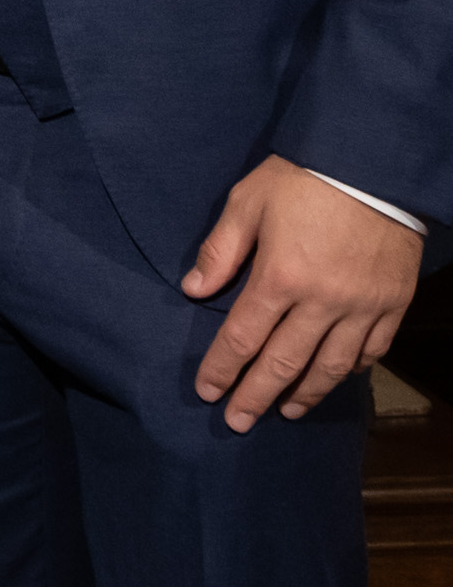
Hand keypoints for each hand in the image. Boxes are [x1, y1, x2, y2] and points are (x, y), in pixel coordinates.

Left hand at [183, 155, 424, 431]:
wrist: (372, 164)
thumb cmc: (303, 179)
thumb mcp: (247, 202)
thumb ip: (220, 250)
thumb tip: (193, 289)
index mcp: (280, 277)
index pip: (243, 337)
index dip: (223, 368)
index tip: (206, 392)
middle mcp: (323, 302)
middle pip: (284, 362)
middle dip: (257, 395)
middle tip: (237, 422)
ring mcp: (363, 306)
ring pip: (332, 365)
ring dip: (306, 392)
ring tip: (286, 411)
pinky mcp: (393, 302)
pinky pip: (372, 349)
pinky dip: (352, 370)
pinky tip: (336, 379)